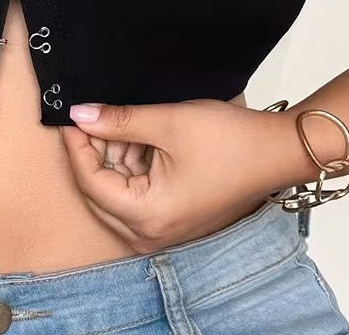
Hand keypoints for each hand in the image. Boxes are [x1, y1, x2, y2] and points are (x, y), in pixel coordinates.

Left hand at [60, 99, 299, 252]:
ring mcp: (164, 229)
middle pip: (99, 192)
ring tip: (127, 124)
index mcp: (148, 216)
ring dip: (115, 157)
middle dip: (94, 152)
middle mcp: (152, 232)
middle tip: (92, 117)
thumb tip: (79, 115)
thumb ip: (117, 120)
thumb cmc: (231, 141)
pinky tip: (140, 138)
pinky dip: (132, 166)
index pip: (91, 182)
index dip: (76, 146)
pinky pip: (136, 194)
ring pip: (116, 191)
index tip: (70, 117)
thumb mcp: (166, 122)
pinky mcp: (173, 217)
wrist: (277, 150)